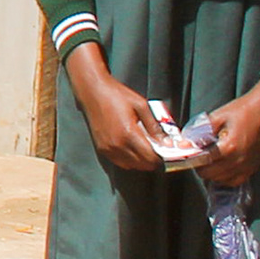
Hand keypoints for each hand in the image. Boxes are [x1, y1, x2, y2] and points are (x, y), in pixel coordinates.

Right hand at [62, 43, 170, 178]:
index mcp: (128, 134)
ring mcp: (108, 148)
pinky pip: (121, 163)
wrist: (92, 91)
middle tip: (159, 148)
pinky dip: (131, 160)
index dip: (162, 157)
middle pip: (143, 165)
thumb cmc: (116, 95)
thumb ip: (155, 126)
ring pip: (132, 166)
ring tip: (146, 148)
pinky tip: (133, 149)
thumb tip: (167, 142)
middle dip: (154, 159)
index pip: (151, 157)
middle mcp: (117, 145)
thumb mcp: (141, 106)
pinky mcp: (102, 149)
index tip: (167, 151)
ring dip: (142, 161)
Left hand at [191, 77, 259, 187]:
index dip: (192, 160)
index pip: (203, 162)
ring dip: (212, 174)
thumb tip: (183, 143)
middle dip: (200, 167)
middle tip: (197, 157)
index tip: (186, 155)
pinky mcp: (254, 167)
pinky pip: (236, 180)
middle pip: (211, 175)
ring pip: (222, 180)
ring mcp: (248, 165)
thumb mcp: (217, 117)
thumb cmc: (242, 111)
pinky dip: (226, 178)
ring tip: (208, 162)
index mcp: (229, 147)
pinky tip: (221, 167)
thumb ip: (199, 132)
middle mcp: (239, 160)